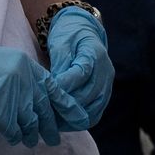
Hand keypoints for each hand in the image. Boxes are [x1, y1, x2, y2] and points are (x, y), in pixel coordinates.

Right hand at [0, 26, 84, 146]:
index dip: (66, 105)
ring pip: (30, 123)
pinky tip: (11, 137)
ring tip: (29, 140)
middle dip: (50, 127)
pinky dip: (13, 136)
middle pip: (44, 109)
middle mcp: (22, 79)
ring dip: (30, 135)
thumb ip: (21, 77)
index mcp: (25, 65)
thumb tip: (38, 101)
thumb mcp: (1, 63)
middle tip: (53, 138)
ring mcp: (11, 95)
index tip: (77, 117)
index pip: (54, 87)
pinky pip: (12, 131)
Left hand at [45, 6, 111, 128]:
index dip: (64, 85)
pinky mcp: (104, 95)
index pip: (81, 74)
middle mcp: (105, 71)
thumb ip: (60, 63)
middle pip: (87, 95)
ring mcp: (107, 85)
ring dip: (73, 117)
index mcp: (95, 53)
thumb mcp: (61, 42)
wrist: (84, 31)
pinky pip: (95, 114)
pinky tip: (64, 122)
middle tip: (46, 112)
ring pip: (92, 109)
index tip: (48, 93)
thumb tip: (56, 86)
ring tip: (53, 121)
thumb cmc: (69, 35)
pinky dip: (80, 120)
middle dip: (66, 105)